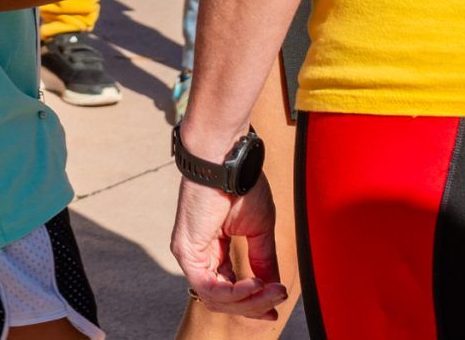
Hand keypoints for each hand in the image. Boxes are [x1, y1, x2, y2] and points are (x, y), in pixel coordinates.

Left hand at [173, 174, 286, 318]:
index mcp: (212, 248)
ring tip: (270, 290)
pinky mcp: (186, 252)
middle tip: (277, 298)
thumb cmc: (241, 183)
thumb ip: (263, 260)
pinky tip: (254, 284)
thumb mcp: (259, 230)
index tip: (277, 303)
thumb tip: (273, 287)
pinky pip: (208, 287)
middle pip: (222, 298)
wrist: (228, 159)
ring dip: (248, 300)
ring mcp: (189, 254)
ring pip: (216, 298)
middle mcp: (198, 254)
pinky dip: (234, 292)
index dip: (253, 301)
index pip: (228, 287)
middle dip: (254, 304)